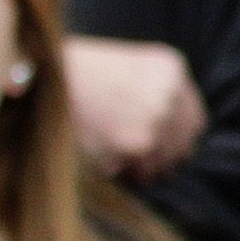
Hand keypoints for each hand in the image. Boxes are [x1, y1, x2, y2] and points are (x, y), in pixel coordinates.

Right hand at [65, 38, 206, 178]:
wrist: (45, 75)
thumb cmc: (81, 73)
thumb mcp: (132, 67)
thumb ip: (160, 95)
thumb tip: (184, 140)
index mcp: (172, 69)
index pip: (194, 122)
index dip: (177, 139)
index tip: (161, 148)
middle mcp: (171, 93)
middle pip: (181, 147)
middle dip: (159, 157)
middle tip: (133, 158)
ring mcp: (156, 119)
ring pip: (161, 164)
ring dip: (139, 167)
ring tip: (111, 152)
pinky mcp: (135, 144)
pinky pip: (137, 173)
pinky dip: (119, 171)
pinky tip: (101, 153)